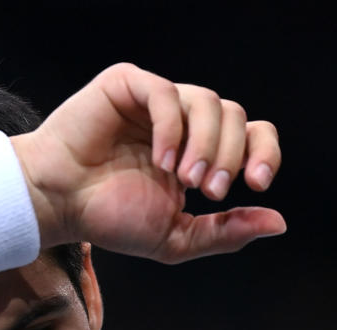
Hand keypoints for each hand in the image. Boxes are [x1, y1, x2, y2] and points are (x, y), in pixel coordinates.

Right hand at [11, 63, 284, 262]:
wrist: (58, 205)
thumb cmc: (108, 219)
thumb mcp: (175, 238)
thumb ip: (225, 232)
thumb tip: (278, 223)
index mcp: (199, 151)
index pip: (252, 134)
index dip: (264, 153)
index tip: (255, 184)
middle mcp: (183, 122)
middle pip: (235, 115)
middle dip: (230, 156)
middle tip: (206, 190)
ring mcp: (156, 101)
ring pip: (209, 101)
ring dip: (204, 145)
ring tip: (181, 180)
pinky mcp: (128, 85)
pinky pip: (167, 94)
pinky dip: (172, 128)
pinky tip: (159, 160)